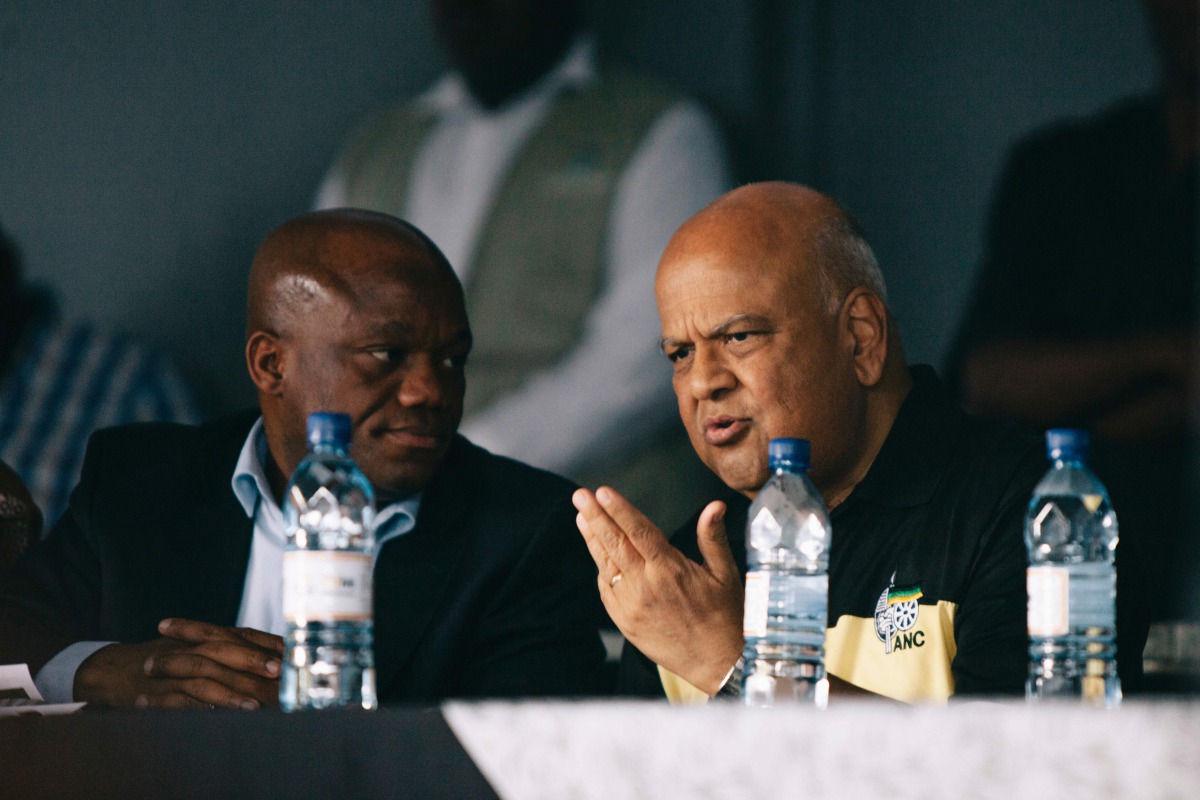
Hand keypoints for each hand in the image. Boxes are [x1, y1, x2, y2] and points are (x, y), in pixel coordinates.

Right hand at [75, 618, 283, 709]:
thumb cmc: (166, 659)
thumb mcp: (199, 648)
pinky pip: (179, 700)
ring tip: (253, 706)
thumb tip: (276, 660)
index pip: (241, 635)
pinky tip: (214, 718)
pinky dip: (196, 708)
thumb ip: (233, 652)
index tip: (290, 652)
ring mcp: (174, 670)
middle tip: (277, 673)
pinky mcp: (157, 692)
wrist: (114, 669)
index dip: (264, 643)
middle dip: (252, 661)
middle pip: (225, 650)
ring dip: (230, 692)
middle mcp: (192, 648)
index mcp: (207, 637)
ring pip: (205, 677)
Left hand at [573, 486, 743, 695]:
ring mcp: (631, 605)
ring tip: (582, 517)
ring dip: (592, 539)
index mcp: (670, 570)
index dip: (619, 510)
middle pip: (615, 543)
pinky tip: (597, 552)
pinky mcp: (625, 621)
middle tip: (579, 496)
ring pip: (606, 565)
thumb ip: (713, 538)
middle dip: (596, 517)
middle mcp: (646, 586)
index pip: (639, 531)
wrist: (716, 664)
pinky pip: (606, 589)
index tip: (602, 492)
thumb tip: (715, 506)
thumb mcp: (726, 575)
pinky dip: (601, 568)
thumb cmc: (725, 617)